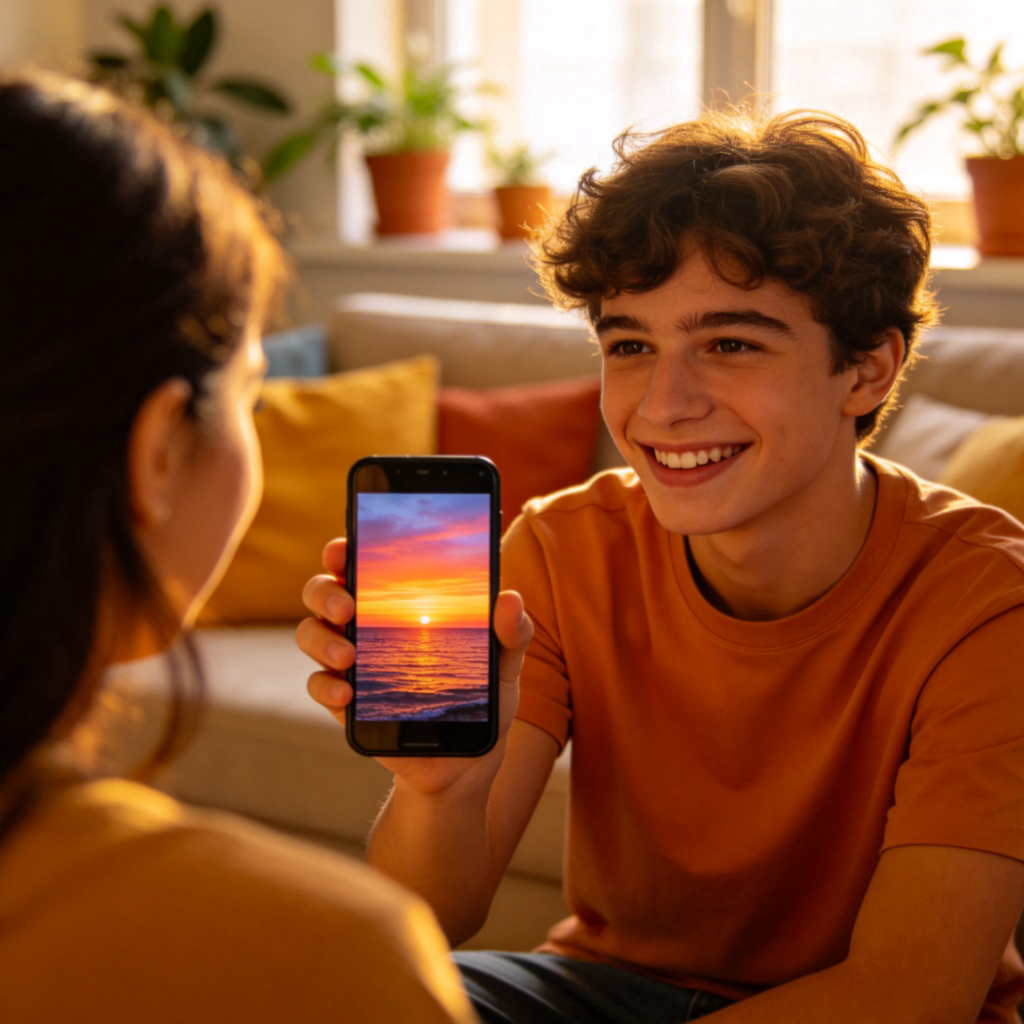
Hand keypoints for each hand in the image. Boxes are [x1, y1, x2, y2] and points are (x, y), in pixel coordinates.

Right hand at [296, 537, 532, 788]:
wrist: (467, 765)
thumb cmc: (483, 702)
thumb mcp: (504, 665)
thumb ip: (511, 632)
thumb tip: (509, 598)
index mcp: (397, 604)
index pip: (360, 565)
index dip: (344, 551)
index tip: (345, 548)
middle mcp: (365, 627)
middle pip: (321, 593)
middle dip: (324, 592)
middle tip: (347, 607)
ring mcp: (350, 666)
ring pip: (309, 634)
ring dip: (321, 639)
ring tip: (349, 656)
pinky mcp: (345, 705)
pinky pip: (317, 686)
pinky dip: (326, 686)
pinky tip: (348, 694)